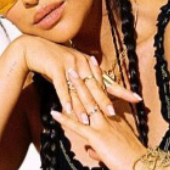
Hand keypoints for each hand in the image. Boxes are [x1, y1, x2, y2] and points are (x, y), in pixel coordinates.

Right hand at [12, 35, 141, 121]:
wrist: (32, 48)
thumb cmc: (53, 61)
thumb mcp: (72, 69)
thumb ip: (84, 80)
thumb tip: (98, 93)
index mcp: (89, 64)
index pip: (109, 81)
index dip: (123, 91)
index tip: (137, 99)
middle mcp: (82, 63)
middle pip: (95, 87)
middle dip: (104, 102)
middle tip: (113, 115)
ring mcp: (69, 65)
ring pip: (78, 90)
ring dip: (83, 106)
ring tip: (88, 121)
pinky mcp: (55, 68)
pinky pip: (61, 87)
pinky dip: (65, 100)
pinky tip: (68, 111)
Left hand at [50, 58, 146, 169]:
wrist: (143, 168)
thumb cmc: (134, 162)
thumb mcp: (118, 151)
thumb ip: (102, 148)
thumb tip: (90, 151)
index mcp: (117, 119)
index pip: (106, 95)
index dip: (99, 80)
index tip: (93, 67)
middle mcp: (110, 119)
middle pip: (96, 93)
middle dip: (85, 77)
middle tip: (77, 64)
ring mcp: (104, 126)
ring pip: (88, 103)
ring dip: (75, 89)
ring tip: (66, 76)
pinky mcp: (98, 137)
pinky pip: (78, 126)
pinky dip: (65, 119)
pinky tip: (54, 112)